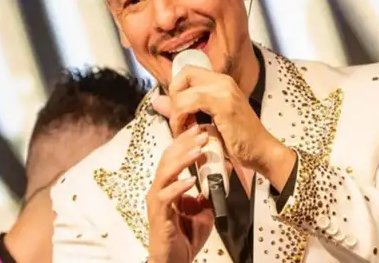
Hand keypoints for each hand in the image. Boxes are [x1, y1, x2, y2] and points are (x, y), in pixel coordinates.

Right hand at [145, 124, 213, 262]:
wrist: (174, 261)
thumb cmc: (185, 237)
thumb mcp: (204, 211)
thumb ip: (209, 193)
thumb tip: (221, 174)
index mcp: (168, 186)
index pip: (174, 157)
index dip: (186, 142)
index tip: (201, 129)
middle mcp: (159, 190)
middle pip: (168, 159)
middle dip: (185, 144)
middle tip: (202, 132)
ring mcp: (157, 202)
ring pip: (165, 173)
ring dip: (182, 160)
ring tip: (198, 150)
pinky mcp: (158, 215)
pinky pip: (166, 197)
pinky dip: (178, 187)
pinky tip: (190, 181)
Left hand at [156, 66, 296, 189]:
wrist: (261, 151)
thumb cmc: (238, 139)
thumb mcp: (207, 121)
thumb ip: (183, 109)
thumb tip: (158, 101)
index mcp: (221, 82)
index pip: (187, 72)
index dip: (176, 89)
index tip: (178, 110)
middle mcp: (223, 81)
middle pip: (183, 75)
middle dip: (173, 98)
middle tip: (178, 119)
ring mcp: (224, 91)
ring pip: (183, 92)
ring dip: (176, 113)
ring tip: (182, 129)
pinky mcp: (223, 104)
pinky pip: (189, 103)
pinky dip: (181, 119)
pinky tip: (186, 132)